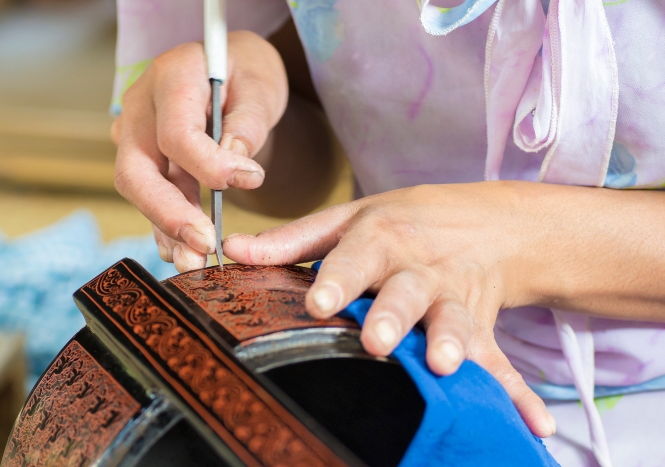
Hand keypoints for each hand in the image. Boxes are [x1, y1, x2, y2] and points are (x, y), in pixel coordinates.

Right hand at [112, 31, 287, 271]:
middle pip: (137, 171)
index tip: (251, 181)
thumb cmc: (247, 71)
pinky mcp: (147, 157)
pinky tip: (184, 251)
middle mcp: (141, 106)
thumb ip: (249, 124)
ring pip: (140, 190)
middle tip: (204, 247)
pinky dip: (168, 224)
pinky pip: (152, 195)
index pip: (177, 134)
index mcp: (171, 77)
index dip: (211, 166)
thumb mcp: (261, 86)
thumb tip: (238, 172)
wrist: (231, 69)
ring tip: (195, 262)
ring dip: (167, 229)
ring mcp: (136, 133)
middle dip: (169, 214)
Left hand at [223, 182, 556, 437]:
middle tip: (378, 341)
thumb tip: (232, 251)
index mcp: (382, 238)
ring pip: (453, 322)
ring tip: (446, 367)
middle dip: (393, 315)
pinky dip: (516, 391)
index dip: (337, 280)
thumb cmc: (404, 221)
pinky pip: (499, 359)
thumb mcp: (350, 217)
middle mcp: (419, 269)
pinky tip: (533, 424)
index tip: (319, 304)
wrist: (487, 220)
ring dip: (453, 344)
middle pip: (406, 292)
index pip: (356, 256)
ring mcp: (454, 298)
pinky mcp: (480, 326)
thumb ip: (293, 239)